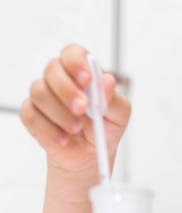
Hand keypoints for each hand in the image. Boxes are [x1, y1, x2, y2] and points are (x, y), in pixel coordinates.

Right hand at [20, 44, 130, 172]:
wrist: (90, 157)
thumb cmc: (104, 131)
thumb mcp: (118, 117)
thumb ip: (114, 99)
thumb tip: (108, 81)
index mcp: (81, 73)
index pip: (72, 53)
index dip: (76, 62)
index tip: (86, 78)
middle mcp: (60, 80)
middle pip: (52, 69)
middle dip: (67, 90)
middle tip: (82, 108)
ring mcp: (44, 97)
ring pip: (39, 92)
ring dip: (59, 113)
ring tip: (75, 129)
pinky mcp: (33, 116)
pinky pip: (30, 116)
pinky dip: (48, 130)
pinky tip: (63, 139)